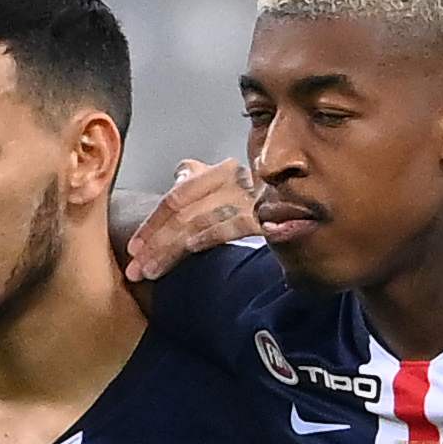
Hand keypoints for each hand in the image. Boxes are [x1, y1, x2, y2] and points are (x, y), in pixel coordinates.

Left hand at [120, 159, 257, 284]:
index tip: (134, 247)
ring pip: (198, 223)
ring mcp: (249, 198)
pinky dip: (207, 238)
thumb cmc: (262, 203)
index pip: (177, 197)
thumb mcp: (229, 183)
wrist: (308, 207)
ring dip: (171, 250)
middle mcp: (234, 180)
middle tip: (136, 268)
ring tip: (152, 271)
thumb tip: (180, 176)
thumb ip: (200, 179)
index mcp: (220, 172)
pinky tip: (189, 250)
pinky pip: (228, 226)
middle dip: (155, 243)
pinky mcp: (264, 218)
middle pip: (182, 213)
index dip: (152, 224)